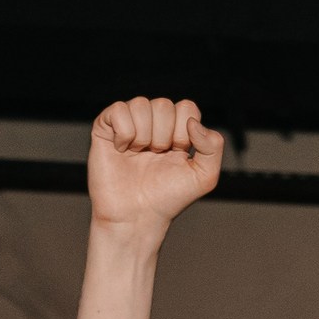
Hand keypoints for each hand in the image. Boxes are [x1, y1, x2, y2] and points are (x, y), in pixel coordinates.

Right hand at [87, 96, 222, 237]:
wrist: (137, 215)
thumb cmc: (169, 197)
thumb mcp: (204, 176)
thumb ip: (213, 146)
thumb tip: (193, 122)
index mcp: (177, 130)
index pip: (187, 107)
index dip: (185, 131)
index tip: (178, 153)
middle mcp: (153, 123)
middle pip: (164, 104)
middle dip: (165, 136)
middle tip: (157, 157)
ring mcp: (129, 123)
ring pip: (141, 104)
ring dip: (145, 135)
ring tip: (140, 154)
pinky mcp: (105, 127)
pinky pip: (118, 109)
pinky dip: (125, 133)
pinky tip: (122, 150)